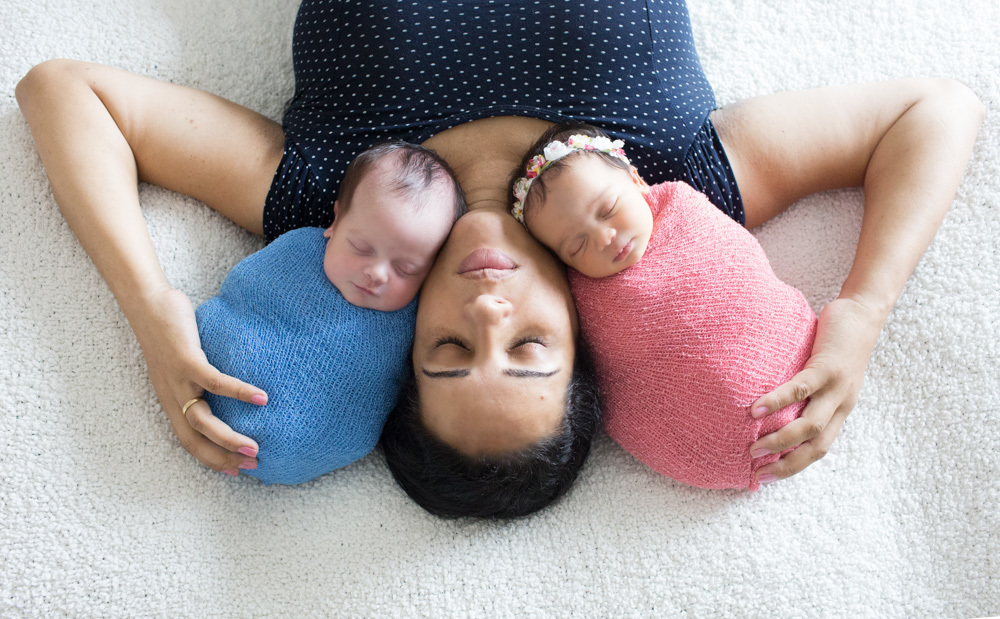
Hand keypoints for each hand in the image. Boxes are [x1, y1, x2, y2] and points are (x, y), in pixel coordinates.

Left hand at [131, 287, 264, 474]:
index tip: (236, 470)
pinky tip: (261, 398)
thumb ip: (198, 377)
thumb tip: (225, 384)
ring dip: (228, 439)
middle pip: (195, 440)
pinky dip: (239, 393)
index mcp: (171, 400)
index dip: (211, 459)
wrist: (147, 304)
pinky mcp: (186, 361)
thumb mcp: (181, 362)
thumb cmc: (168, 330)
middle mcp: (172, 396)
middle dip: (222, 458)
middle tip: (251, 465)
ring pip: (202, 421)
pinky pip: (215, 383)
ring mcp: (178, 380)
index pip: (189, 441)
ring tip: (254, 447)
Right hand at [748, 296, 883, 483]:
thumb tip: (776, 402)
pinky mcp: (827, 368)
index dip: (793, 467)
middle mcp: (841, 405)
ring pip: (810, 426)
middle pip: (816, 447)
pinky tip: (756, 409)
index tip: (766, 477)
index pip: (818, 449)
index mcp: (840, 410)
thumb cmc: (839, 343)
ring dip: (781, 442)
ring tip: (754, 449)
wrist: (864, 314)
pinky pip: (800, 389)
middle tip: (758, 475)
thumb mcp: (828, 376)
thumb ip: (810, 391)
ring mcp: (836, 388)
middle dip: (786, 465)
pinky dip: (777, 402)